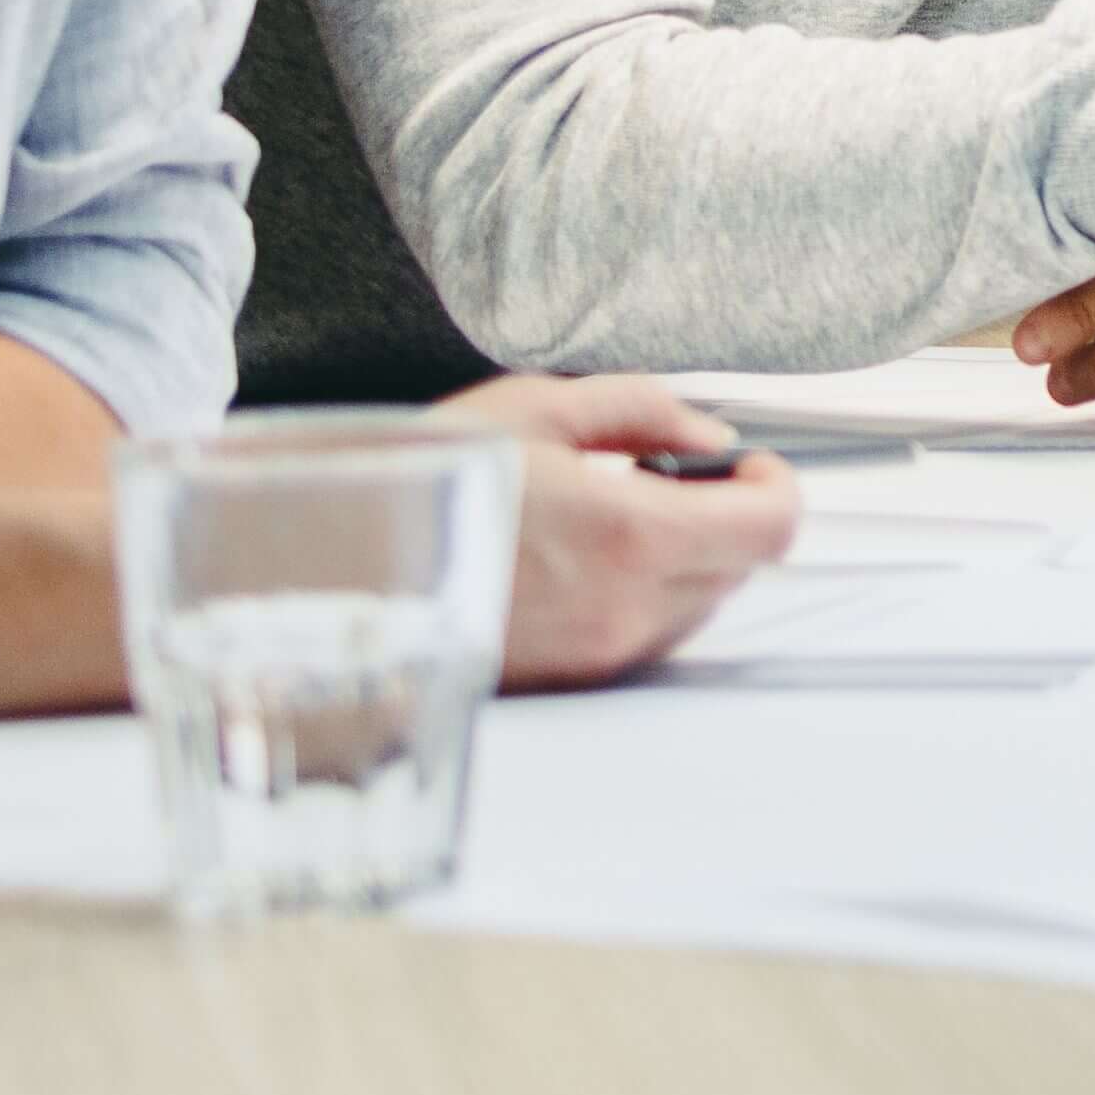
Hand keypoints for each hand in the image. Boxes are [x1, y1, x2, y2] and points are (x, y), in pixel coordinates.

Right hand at [432, 374, 806, 686]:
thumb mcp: (533, 409)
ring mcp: (597, 658)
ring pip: (694, 608)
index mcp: (630, 536)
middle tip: (656, 478)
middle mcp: (626, 610)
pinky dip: (632, 597)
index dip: (773, 486)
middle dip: (719, 518)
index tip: (744, 465)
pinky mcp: (566, 685)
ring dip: (677, 561)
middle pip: (739, 568)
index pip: (772, 527)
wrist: (321, 572)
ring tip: (598, 518)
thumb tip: (710, 438)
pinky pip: (640, 639)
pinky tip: (568, 562)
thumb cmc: (417, 482)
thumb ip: (644, 411)